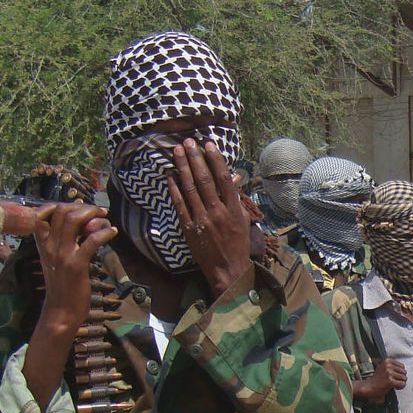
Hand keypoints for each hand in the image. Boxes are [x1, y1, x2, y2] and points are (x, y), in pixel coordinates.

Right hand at [26, 202, 116, 411]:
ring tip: (105, 218)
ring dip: (93, 215)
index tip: (78, 206)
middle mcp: (50, 246)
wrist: (61, 312)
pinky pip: (90, 241)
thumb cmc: (63, 288)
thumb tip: (84, 229)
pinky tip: (112, 233)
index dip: (61, 205)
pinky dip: (104, 232)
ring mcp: (62, 255)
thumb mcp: (59, 263)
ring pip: (74, 221)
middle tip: (99, 211)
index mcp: (43, 245)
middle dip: (83, 207)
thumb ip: (67, 245)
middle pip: (62, 212)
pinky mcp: (76, 265)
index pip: (43, 214)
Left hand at [167, 138, 251, 295]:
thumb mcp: (243, 220)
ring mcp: (202, 220)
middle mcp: (218, 213)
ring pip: (190, 188)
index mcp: (234, 210)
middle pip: (204, 180)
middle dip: (195, 158)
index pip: (223, 179)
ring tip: (177, 151)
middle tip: (187, 142)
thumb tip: (233, 177)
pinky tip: (170, 175)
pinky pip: (180, 204)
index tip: (207, 144)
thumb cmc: (238, 244)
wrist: (228, 270)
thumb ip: (236, 198)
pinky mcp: (189, 228)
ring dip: (182, 167)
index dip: (215, 159)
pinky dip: (174, 188)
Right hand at [355, 358, 406, 401]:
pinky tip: (394, 387)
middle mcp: (388, 365)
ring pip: (404, 378)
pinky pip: (402, 384)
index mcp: (387, 360)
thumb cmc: (376, 380)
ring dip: (400, 383)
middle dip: (401, 378)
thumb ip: (392, 366)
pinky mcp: (390, 380)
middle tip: (395, 381)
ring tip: (394, 384)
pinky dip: (400, 387)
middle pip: (404, 372)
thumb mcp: (383, 368)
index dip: (399, 372)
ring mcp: (389, 373)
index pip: (402, 366)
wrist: (368, 387)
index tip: (395, 376)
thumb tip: (403, 369)